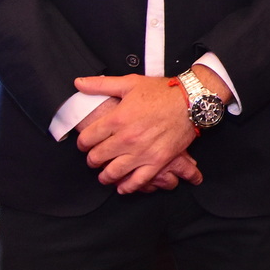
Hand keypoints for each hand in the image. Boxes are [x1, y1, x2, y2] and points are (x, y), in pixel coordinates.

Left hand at [73, 74, 197, 193]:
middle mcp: (127, 138)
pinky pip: (138, 181)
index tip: (85, 144)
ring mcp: (142, 151)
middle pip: (97, 157)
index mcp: (117, 118)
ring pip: (113, 172)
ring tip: (105, 174)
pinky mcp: (157, 161)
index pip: (87, 138)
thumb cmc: (163, 92)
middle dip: (92, 160)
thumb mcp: (130, 83)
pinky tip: (122, 186)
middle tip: (94, 158)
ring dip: (105, 176)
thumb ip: (101, 85)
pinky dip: (127, 187)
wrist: (191, 101)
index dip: (82, 143)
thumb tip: (79, 83)